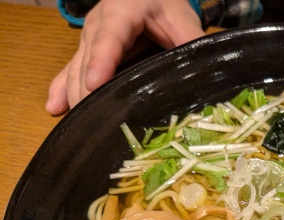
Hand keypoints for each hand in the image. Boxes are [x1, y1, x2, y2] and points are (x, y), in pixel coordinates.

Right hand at [46, 0, 203, 114]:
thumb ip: (192, 44)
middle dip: (87, 90)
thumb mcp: (183, 21)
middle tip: (91, 123)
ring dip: (77, 96)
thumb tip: (208, 74)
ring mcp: (90, 39)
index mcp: (122, 12)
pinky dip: (62, 89)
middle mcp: (98, 25)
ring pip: (77, 69)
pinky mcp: (87, 51)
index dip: (102, 61)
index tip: (96, 83)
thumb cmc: (165, 5)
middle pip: (88, 60)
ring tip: (79, 125)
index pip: (109, 38)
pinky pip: (70, 70)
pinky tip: (55, 108)